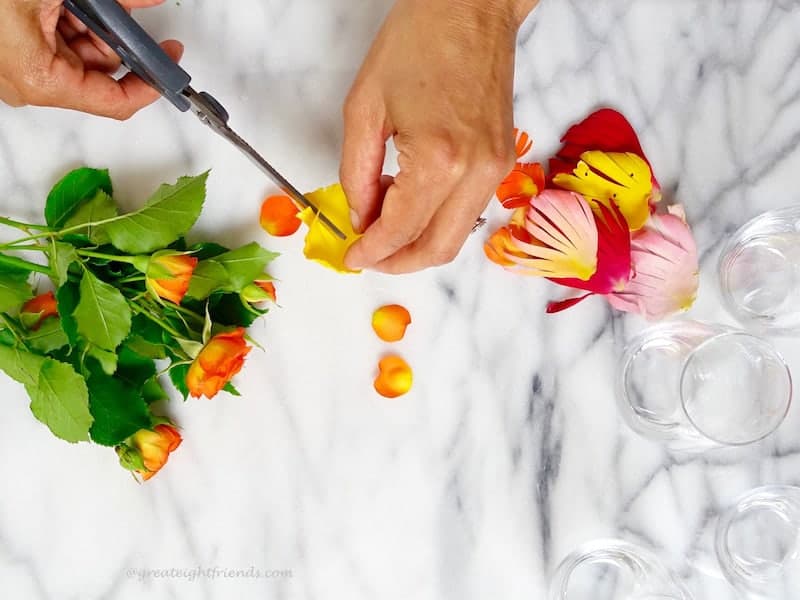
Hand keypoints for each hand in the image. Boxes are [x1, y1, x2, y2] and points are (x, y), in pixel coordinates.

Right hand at [0, 0, 182, 119]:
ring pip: (78, 47)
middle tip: (118, 4)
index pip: (116, 101)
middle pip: (99, 67)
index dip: (149, 81)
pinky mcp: (10, 51)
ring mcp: (17, 68)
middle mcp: (29, 83)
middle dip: (115, 31)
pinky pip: (54, 37)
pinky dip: (67, 14)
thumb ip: (114, 1)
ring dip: (90, 17)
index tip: (171, 61)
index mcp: (42, 81)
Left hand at [341, 0, 537, 272]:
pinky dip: (437, 219)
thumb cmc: (418, 41)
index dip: (371, 252)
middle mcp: (476, 172)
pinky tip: (411, 198)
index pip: (401, 231)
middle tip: (368, 255)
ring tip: (384, 219)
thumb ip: (357, 173)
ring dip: (418, 242)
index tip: (352, 256)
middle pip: (438, 249)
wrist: (471, 8)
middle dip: (398, 262)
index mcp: (439, 159)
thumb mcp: (365, 107)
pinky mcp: (503, 161)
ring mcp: (496, 169)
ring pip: (457, 236)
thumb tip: (361, 217)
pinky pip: (469, 210)